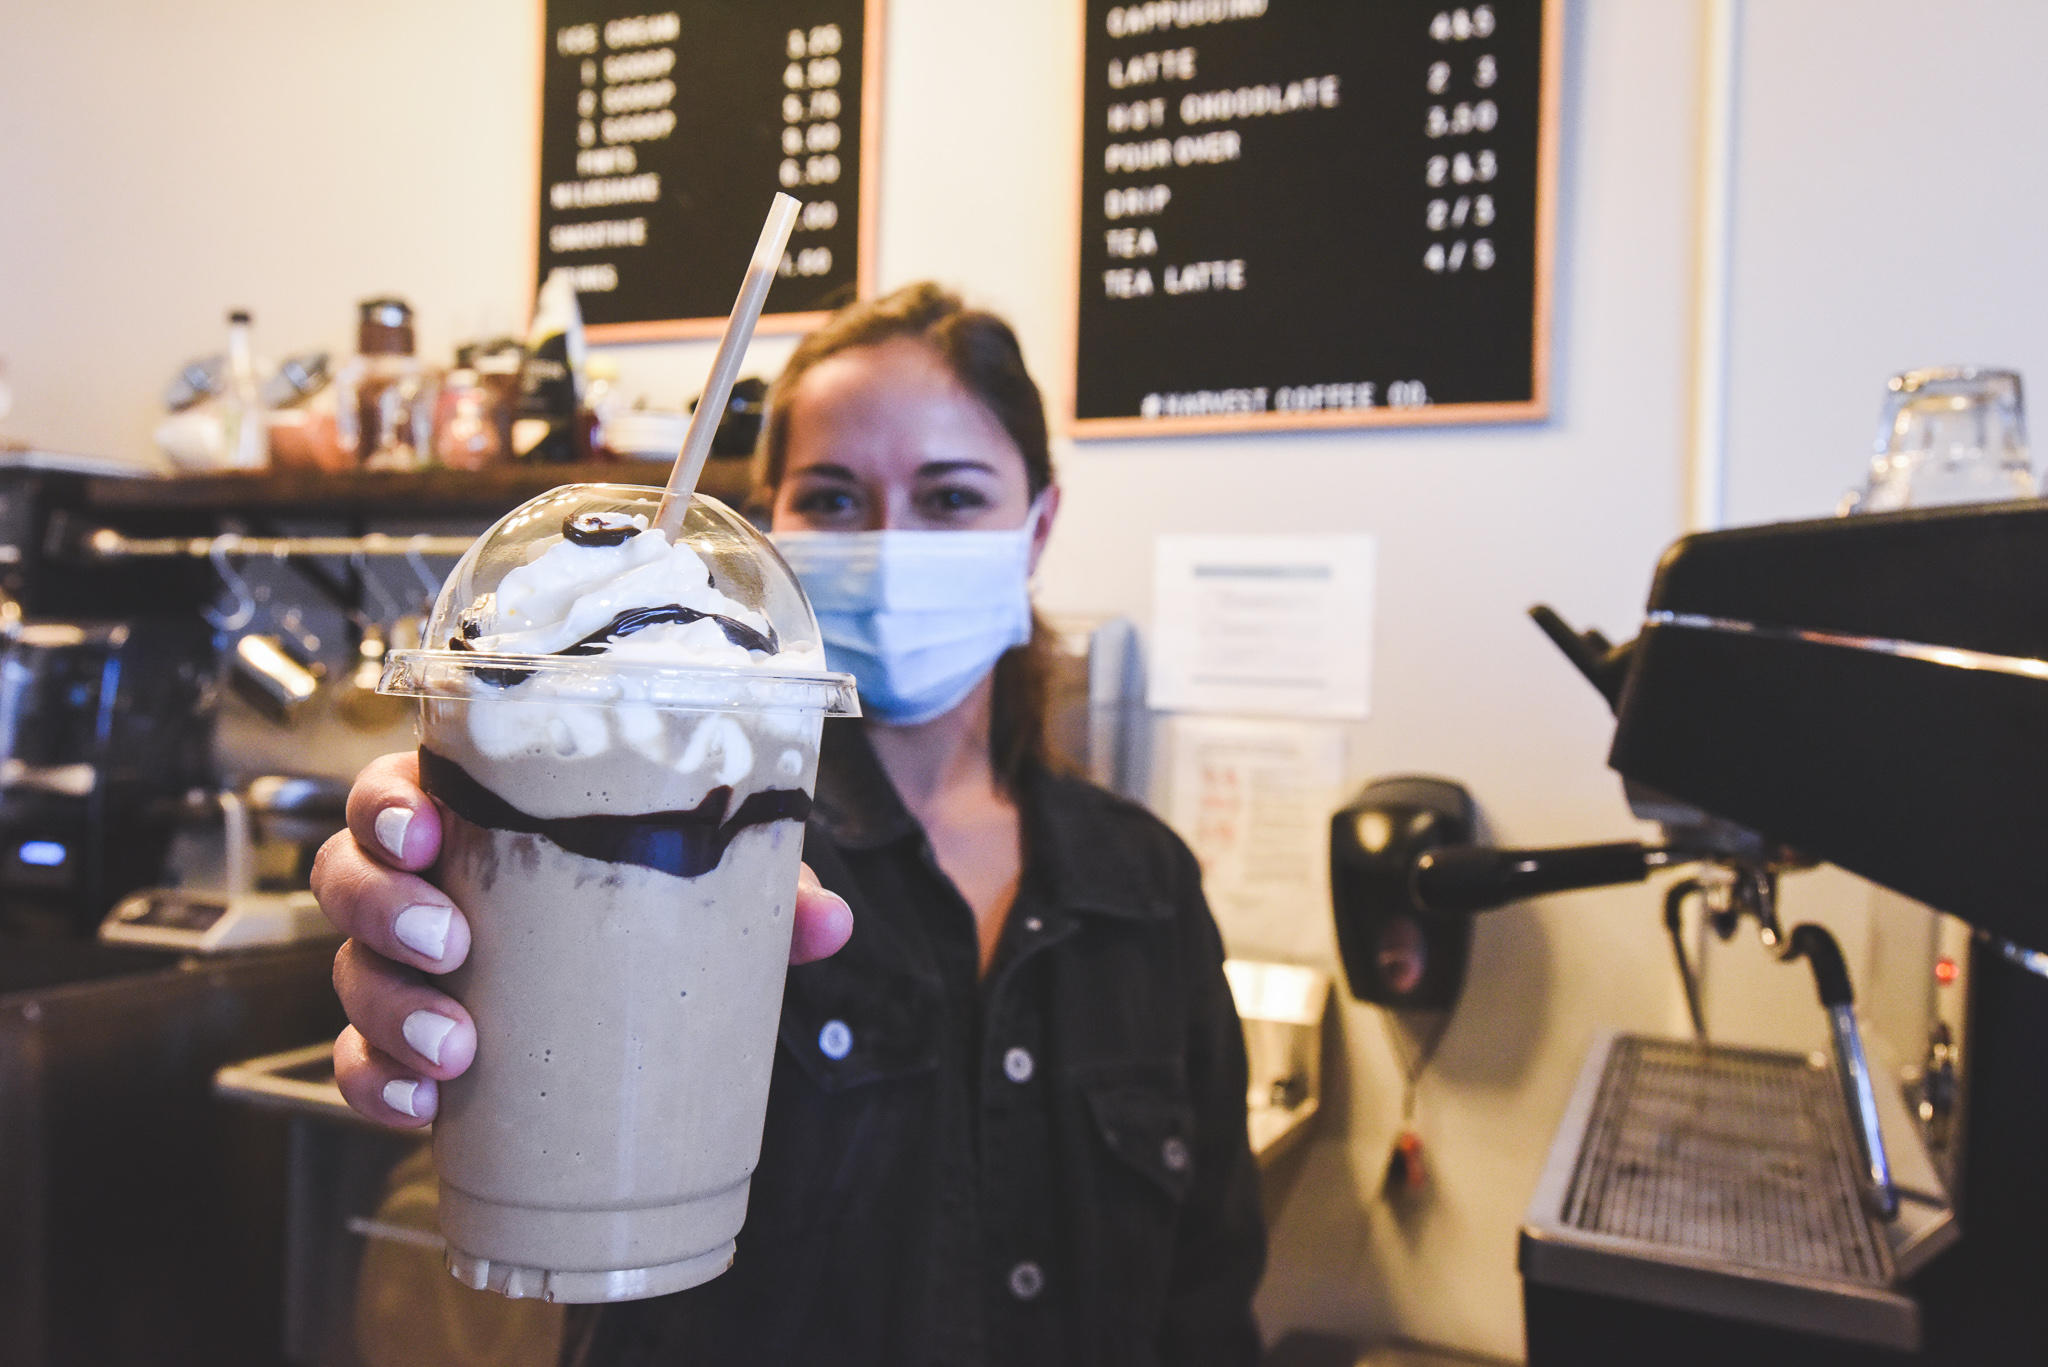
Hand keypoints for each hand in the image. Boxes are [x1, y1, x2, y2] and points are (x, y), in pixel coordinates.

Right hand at [311, 751, 853, 1128]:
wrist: (628, 1021)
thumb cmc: (647, 910)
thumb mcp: (704, 888)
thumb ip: (761, 890)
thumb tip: (829, 924)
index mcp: (477, 819)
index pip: (397, 788)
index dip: (389, 804)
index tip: (426, 829)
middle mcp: (423, 885)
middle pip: (347, 875)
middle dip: (386, 906)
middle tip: (453, 941)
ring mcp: (403, 969)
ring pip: (350, 974)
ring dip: (390, 1008)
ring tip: (456, 1043)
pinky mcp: (402, 1050)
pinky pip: (359, 1069)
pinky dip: (380, 1088)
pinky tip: (426, 1107)